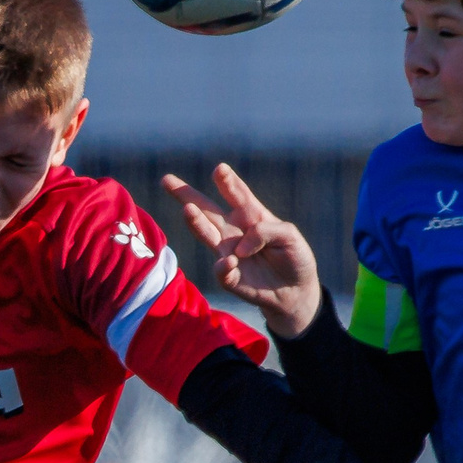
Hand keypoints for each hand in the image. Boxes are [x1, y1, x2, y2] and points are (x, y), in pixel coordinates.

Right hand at [161, 165, 324, 337]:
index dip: (228, 183)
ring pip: (207, 234)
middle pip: (207, 209)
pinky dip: (223, 265)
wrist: (296, 291)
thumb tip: (240, 247)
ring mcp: (229, 253)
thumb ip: (268, 231)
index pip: (237, 195)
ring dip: (196, 223)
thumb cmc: (294, 257)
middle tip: (166, 180)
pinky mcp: (231, 277)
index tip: (220, 170)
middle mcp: (234, 231)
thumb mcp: (290, 236)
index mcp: (251, 215)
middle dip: (187, 195)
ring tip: (187, 210)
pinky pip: (221, 270)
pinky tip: (230, 261)